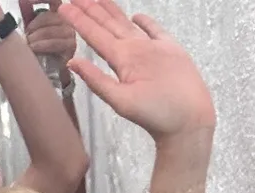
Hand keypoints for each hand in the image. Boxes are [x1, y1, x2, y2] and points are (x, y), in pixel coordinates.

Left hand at [20, 0, 75, 62]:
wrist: (50, 70)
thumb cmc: (41, 49)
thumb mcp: (33, 29)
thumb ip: (29, 15)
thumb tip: (22, 1)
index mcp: (58, 13)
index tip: (25, 1)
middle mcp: (67, 20)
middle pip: (49, 16)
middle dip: (33, 26)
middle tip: (25, 36)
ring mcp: (71, 33)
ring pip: (50, 30)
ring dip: (35, 37)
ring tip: (28, 44)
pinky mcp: (71, 46)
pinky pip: (54, 42)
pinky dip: (41, 45)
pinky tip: (33, 48)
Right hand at [60, 0, 214, 139]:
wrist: (191, 118)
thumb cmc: (156, 114)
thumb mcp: (120, 102)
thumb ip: (96, 80)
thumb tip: (73, 62)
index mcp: (124, 57)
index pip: (94, 34)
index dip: (77, 19)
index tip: (63, 6)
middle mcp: (139, 45)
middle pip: (109, 22)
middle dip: (90, 8)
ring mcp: (157, 45)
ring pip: (128, 23)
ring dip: (111, 10)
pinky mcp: (173, 50)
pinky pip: (156, 29)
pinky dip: (145, 21)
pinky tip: (136, 15)